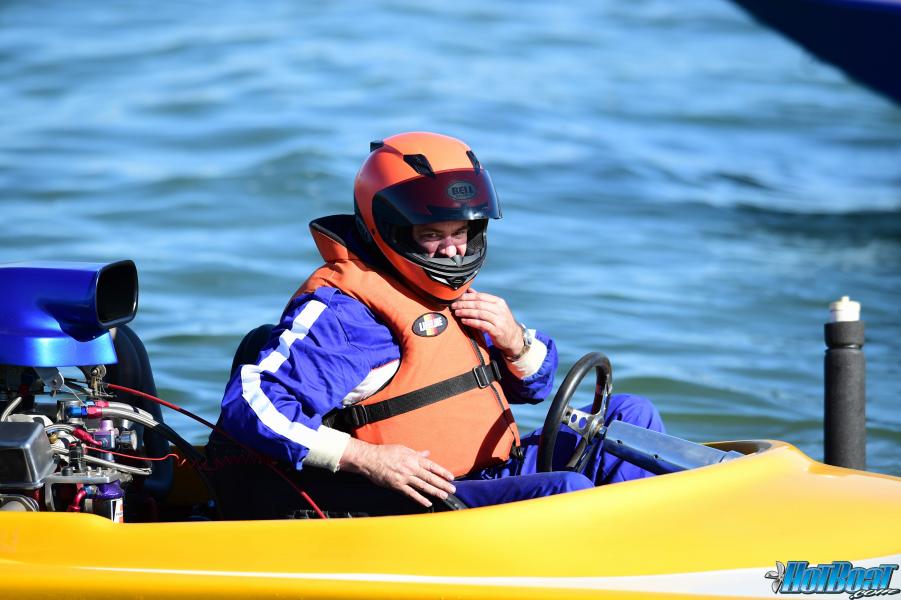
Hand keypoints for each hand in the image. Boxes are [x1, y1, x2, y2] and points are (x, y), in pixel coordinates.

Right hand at [338, 438, 455, 506]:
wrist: (370, 459)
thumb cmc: (386, 452)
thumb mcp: (403, 449)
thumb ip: (416, 453)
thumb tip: (427, 454)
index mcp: (413, 458)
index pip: (432, 466)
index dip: (442, 472)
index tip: (451, 477)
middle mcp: (411, 468)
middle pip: (430, 477)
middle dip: (442, 484)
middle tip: (453, 489)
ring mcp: (404, 477)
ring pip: (423, 486)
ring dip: (435, 492)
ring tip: (444, 496)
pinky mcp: (397, 486)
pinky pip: (411, 494)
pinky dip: (420, 499)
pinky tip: (427, 503)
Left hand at [451, 289, 523, 357]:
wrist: (514, 338)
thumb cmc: (501, 321)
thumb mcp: (494, 309)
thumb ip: (482, 300)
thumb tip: (469, 290)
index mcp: (499, 302)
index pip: (481, 296)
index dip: (468, 297)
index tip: (457, 298)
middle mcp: (500, 310)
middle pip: (479, 304)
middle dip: (464, 304)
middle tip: (454, 305)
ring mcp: (499, 320)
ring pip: (479, 314)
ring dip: (466, 312)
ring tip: (457, 313)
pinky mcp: (497, 331)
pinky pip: (482, 324)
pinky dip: (471, 322)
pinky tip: (464, 321)